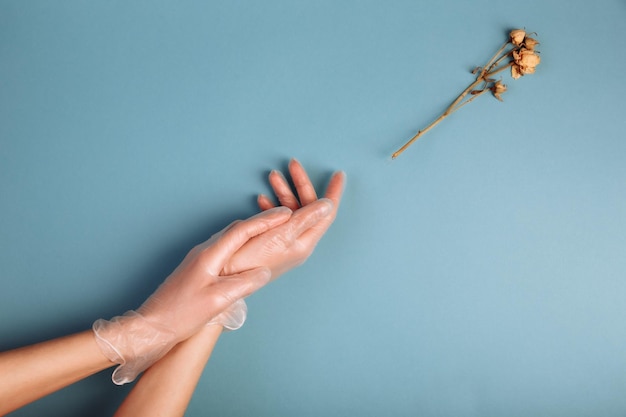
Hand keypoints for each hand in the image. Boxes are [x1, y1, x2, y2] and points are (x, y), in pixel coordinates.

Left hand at [93, 207, 290, 384]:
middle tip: (283, 219)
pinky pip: (224, 249)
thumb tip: (264, 272)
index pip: (242, 231)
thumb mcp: (217, 301)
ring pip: (230, 238)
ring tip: (270, 231)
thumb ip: (243, 284)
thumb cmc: (180, 314)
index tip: (286, 214)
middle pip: (236, 230)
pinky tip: (246, 252)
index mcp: (209, 255)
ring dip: (251, 232)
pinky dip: (241, 245)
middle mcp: (204, 252)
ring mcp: (199, 260)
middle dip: (261, 222)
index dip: (266, 221)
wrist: (152, 325)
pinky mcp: (197, 269)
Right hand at [223, 159, 345, 279]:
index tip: (338, 175)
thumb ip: (305, 218)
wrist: (226, 278)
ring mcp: (284, 242)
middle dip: (301, 185)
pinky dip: (272, 206)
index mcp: (304, 241)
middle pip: (307, 207)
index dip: (333, 192)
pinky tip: (262, 200)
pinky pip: (277, 219)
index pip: (326, 213)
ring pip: (290, 210)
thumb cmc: (251, 260)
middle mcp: (297, 241)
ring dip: (284, 192)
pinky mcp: (269, 242)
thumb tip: (328, 204)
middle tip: (293, 164)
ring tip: (273, 176)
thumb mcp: (281, 235)